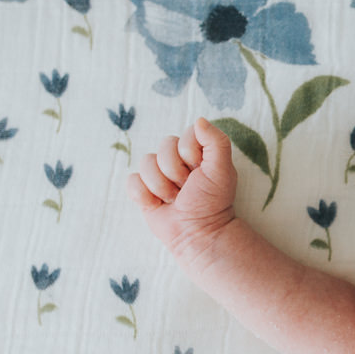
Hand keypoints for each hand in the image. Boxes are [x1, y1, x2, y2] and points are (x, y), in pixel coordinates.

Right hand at [128, 117, 238, 257]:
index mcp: (194, 152)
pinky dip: (145, 195)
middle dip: (176, 172)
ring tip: (175, 199)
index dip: (190, 154)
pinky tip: (159, 205)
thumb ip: (216, 142)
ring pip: (146, 164)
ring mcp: (157, 175)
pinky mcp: (142, 190)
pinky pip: (132, 181)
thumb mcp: (222, 169)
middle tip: (187, 189)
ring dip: (162, 186)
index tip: (200, 172)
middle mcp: (174, 160)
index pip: (183, 136)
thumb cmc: (213, 202)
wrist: (198, 233)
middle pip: (162, 148)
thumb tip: (199, 120)